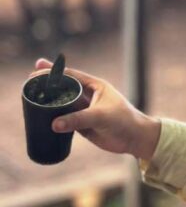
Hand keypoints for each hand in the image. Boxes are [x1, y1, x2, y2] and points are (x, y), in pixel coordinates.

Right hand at [30, 59, 161, 160]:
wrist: (135, 139)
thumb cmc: (124, 121)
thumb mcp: (100, 117)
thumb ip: (78, 119)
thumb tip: (54, 124)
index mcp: (95, 86)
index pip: (70, 75)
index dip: (53, 71)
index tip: (37, 68)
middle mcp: (89, 96)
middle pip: (64, 87)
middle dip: (48, 84)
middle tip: (28, 82)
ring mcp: (86, 110)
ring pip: (63, 103)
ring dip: (49, 101)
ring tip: (30, 98)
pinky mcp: (84, 124)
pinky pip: (66, 119)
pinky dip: (55, 118)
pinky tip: (42, 118)